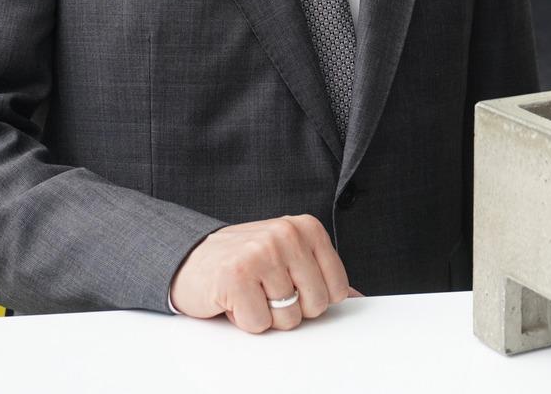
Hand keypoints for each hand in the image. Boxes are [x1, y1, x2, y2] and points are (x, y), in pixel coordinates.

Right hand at [168, 215, 351, 331]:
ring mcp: (261, 253)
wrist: (190, 259)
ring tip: (250, 292)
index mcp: (307, 228)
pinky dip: (244, 320)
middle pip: (316, 305)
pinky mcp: (236, 277)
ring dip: (265, 315)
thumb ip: (323, 276)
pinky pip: (259, 324)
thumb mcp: (289, 258)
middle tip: (266, 289)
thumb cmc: (245, 262)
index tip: (291, 284)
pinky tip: (233, 299)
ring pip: (287, 318)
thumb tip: (360, 299)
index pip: (338, 289)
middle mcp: (286, 235)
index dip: (313, 298)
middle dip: (290, 308)